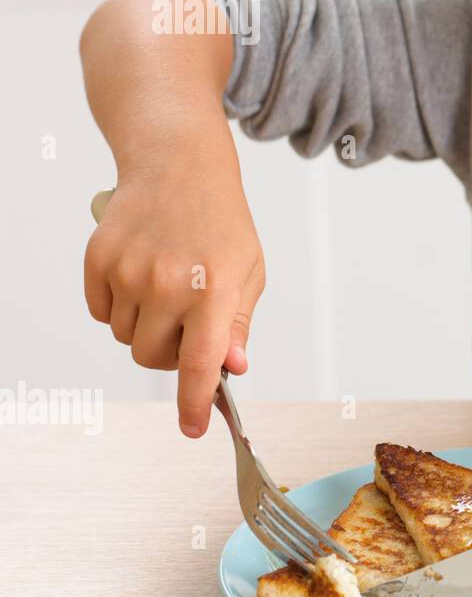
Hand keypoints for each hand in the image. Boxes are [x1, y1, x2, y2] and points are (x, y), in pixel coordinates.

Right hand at [84, 150, 264, 436]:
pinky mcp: (97, 260)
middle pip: (153, 358)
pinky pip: (101, 313)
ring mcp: (128, 271)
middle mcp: (168, 283)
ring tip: (166, 286)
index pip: (199, 364)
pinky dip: (118, 306)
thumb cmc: (220, 223)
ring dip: (145, 326)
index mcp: (213, 289)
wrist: (178, 168)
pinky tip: (139, 274)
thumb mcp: (249, 272)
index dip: (194, 403)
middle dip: (170, 352)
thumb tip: (232, 368)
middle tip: (186, 322)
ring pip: (126, 337)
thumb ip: (236, 325)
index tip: (194, 429)